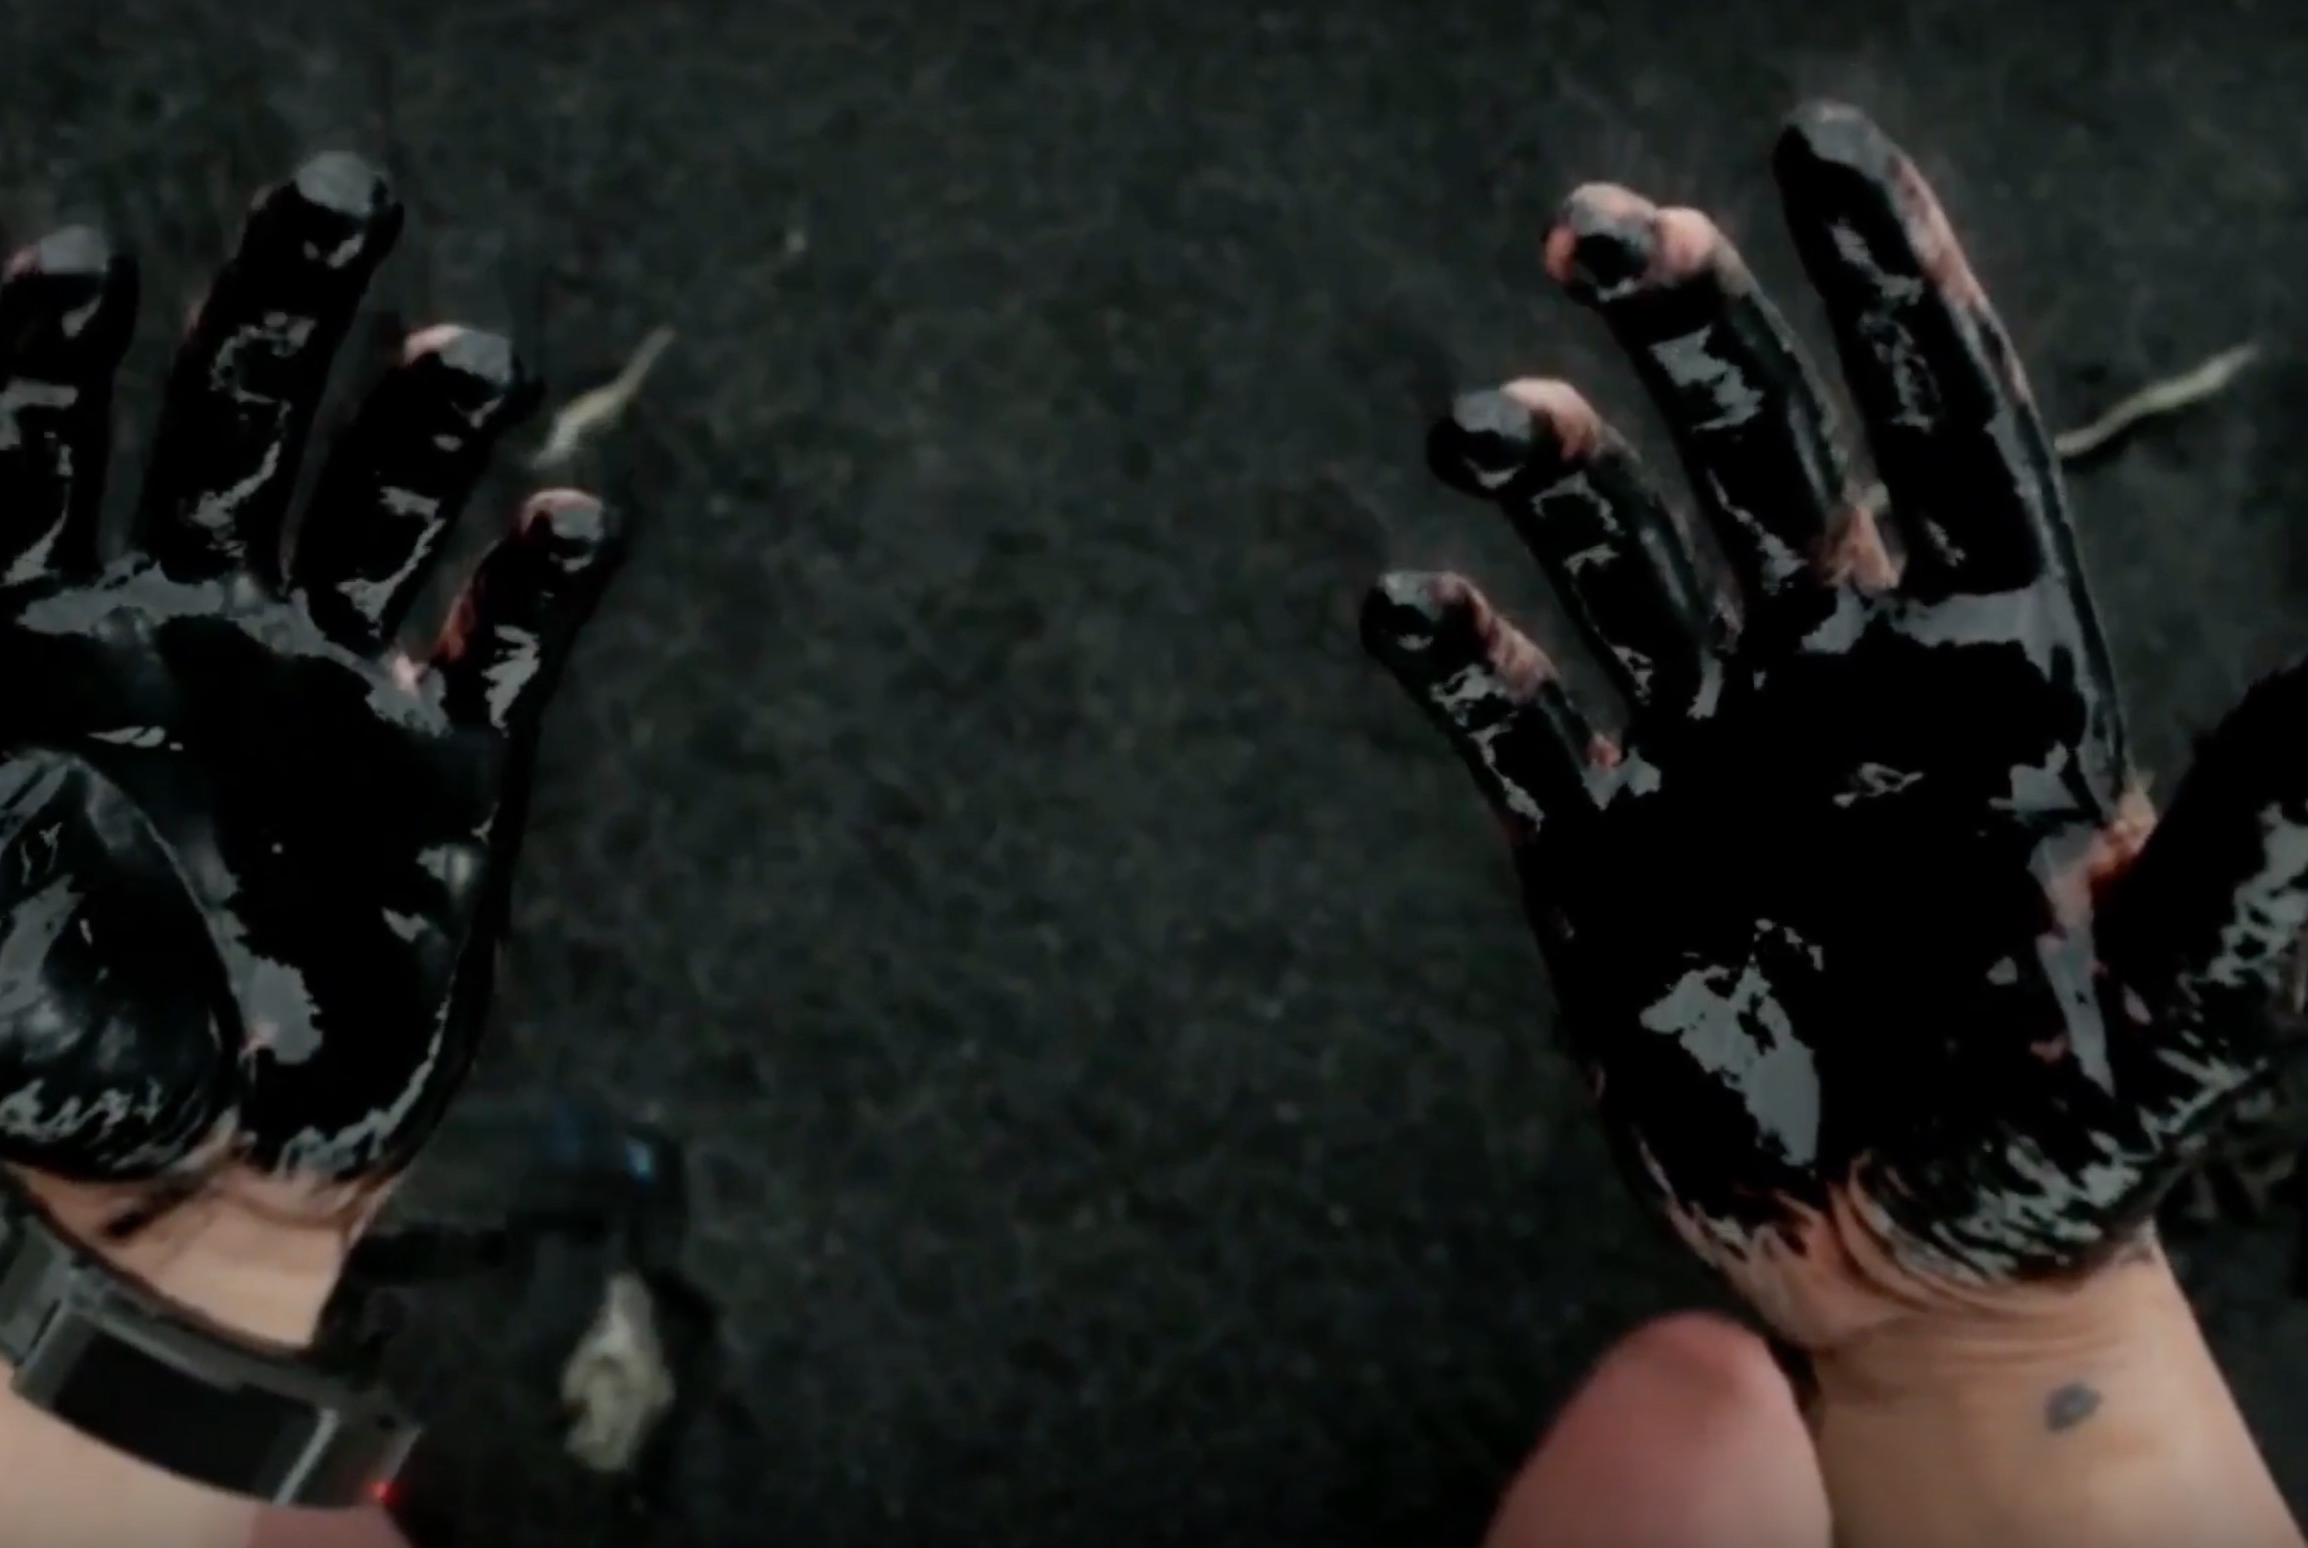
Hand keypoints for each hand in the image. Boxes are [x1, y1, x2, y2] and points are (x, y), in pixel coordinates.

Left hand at [0, 154, 623, 1213]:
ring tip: (463, 359)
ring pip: (380, 513)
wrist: (198, 1177)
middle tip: (338, 193)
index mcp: (46, 656)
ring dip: (423, 436)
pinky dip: (539, 590)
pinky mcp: (444, 766)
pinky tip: (571, 524)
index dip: (55, 367)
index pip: (41, 470)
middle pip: (237, 435)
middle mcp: (192, 636)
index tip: (80, 260)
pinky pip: (500, 650)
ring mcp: (328, 688)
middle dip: (281, 315)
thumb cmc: (44, 1063)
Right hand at [1362, 102, 2307, 1345]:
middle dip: (1683, 331)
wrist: (1919, 1268)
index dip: (1886, 291)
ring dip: (1554, 473)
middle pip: (1751, 455)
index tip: (1819, 154)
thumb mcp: (2185, 989)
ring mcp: (1706, 758)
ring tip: (1492, 418)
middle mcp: (1835, 681)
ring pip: (1616, 562)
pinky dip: (1460, 660)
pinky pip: (1515, 728)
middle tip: (1598, 228)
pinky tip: (1414, 606)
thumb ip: (2251, 847)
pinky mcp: (1597, 856)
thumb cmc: (2068, 1127)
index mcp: (1985, 675)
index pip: (1938, 434)